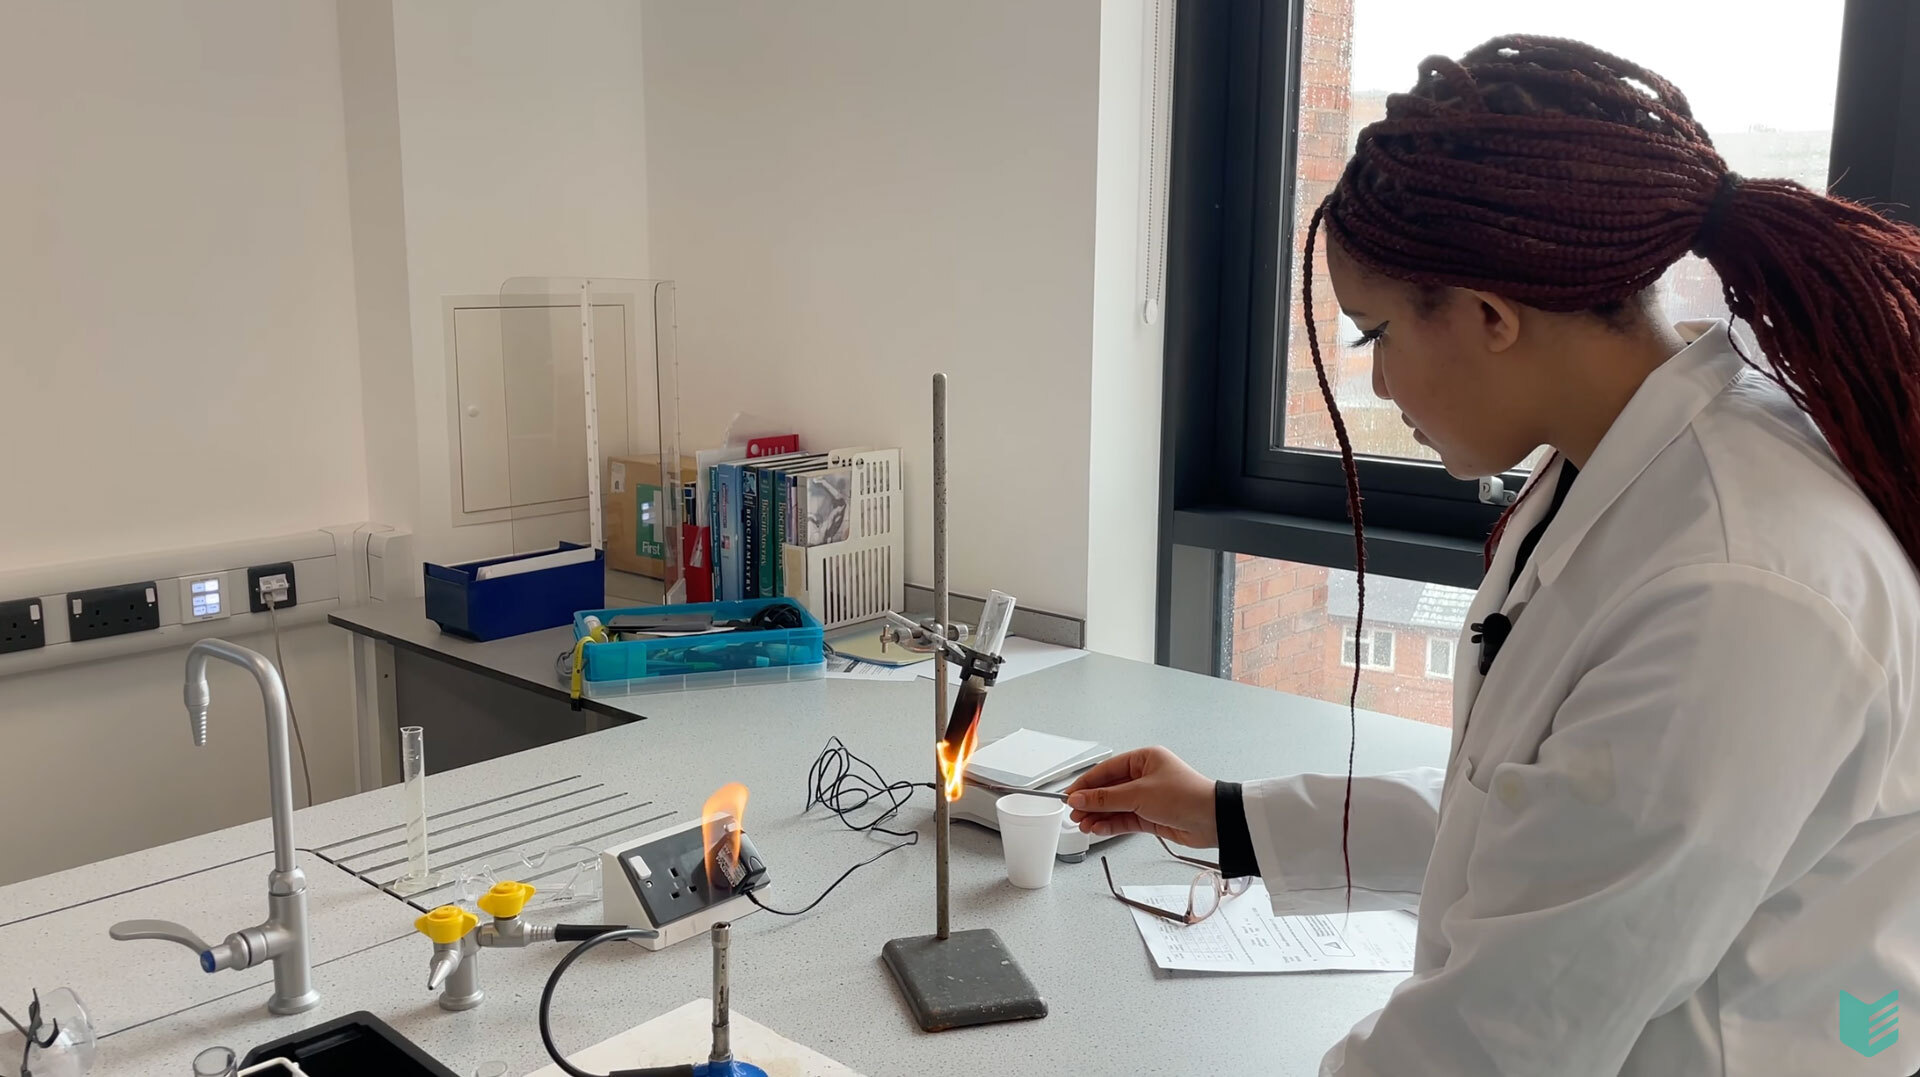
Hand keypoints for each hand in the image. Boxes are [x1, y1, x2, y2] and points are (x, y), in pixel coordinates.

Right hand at [1064, 747, 1217, 847]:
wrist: (1213, 820)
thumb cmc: (1186, 796)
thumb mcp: (1139, 794)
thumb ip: (1106, 798)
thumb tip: (1080, 798)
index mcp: (1145, 759)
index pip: (1107, 770)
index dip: (1086, 784)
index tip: (1070, 795)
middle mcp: (1146, 777)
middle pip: (1109, 790)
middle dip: (1091, 802)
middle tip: (1074, 813)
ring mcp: (1148, 798)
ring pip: (1116, 806)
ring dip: (1099, 816)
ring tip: (1084, 824)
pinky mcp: (1151, 817)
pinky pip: (1125, 820)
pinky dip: (1111, 824)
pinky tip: (1098, 829)